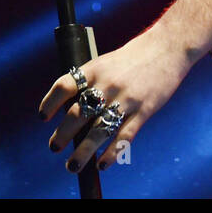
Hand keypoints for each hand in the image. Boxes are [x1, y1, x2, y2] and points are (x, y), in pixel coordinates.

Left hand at [39, 26, 195, 172]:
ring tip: (72, 166)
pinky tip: (103, 164)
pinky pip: (124, 136)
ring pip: (99, 131)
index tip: (44, 117)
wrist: (168, 47)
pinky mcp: (144, 110)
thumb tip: (72, 111)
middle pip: (77, 114)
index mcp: (95, 69)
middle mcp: (107, 84)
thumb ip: (90, 82)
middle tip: (54, 147)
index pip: (64, 86)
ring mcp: (126, 99)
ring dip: (83, 152)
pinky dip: (112, 153)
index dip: (50, 102)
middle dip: (62, 135)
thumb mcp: (106, 62)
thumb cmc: (134, 56)